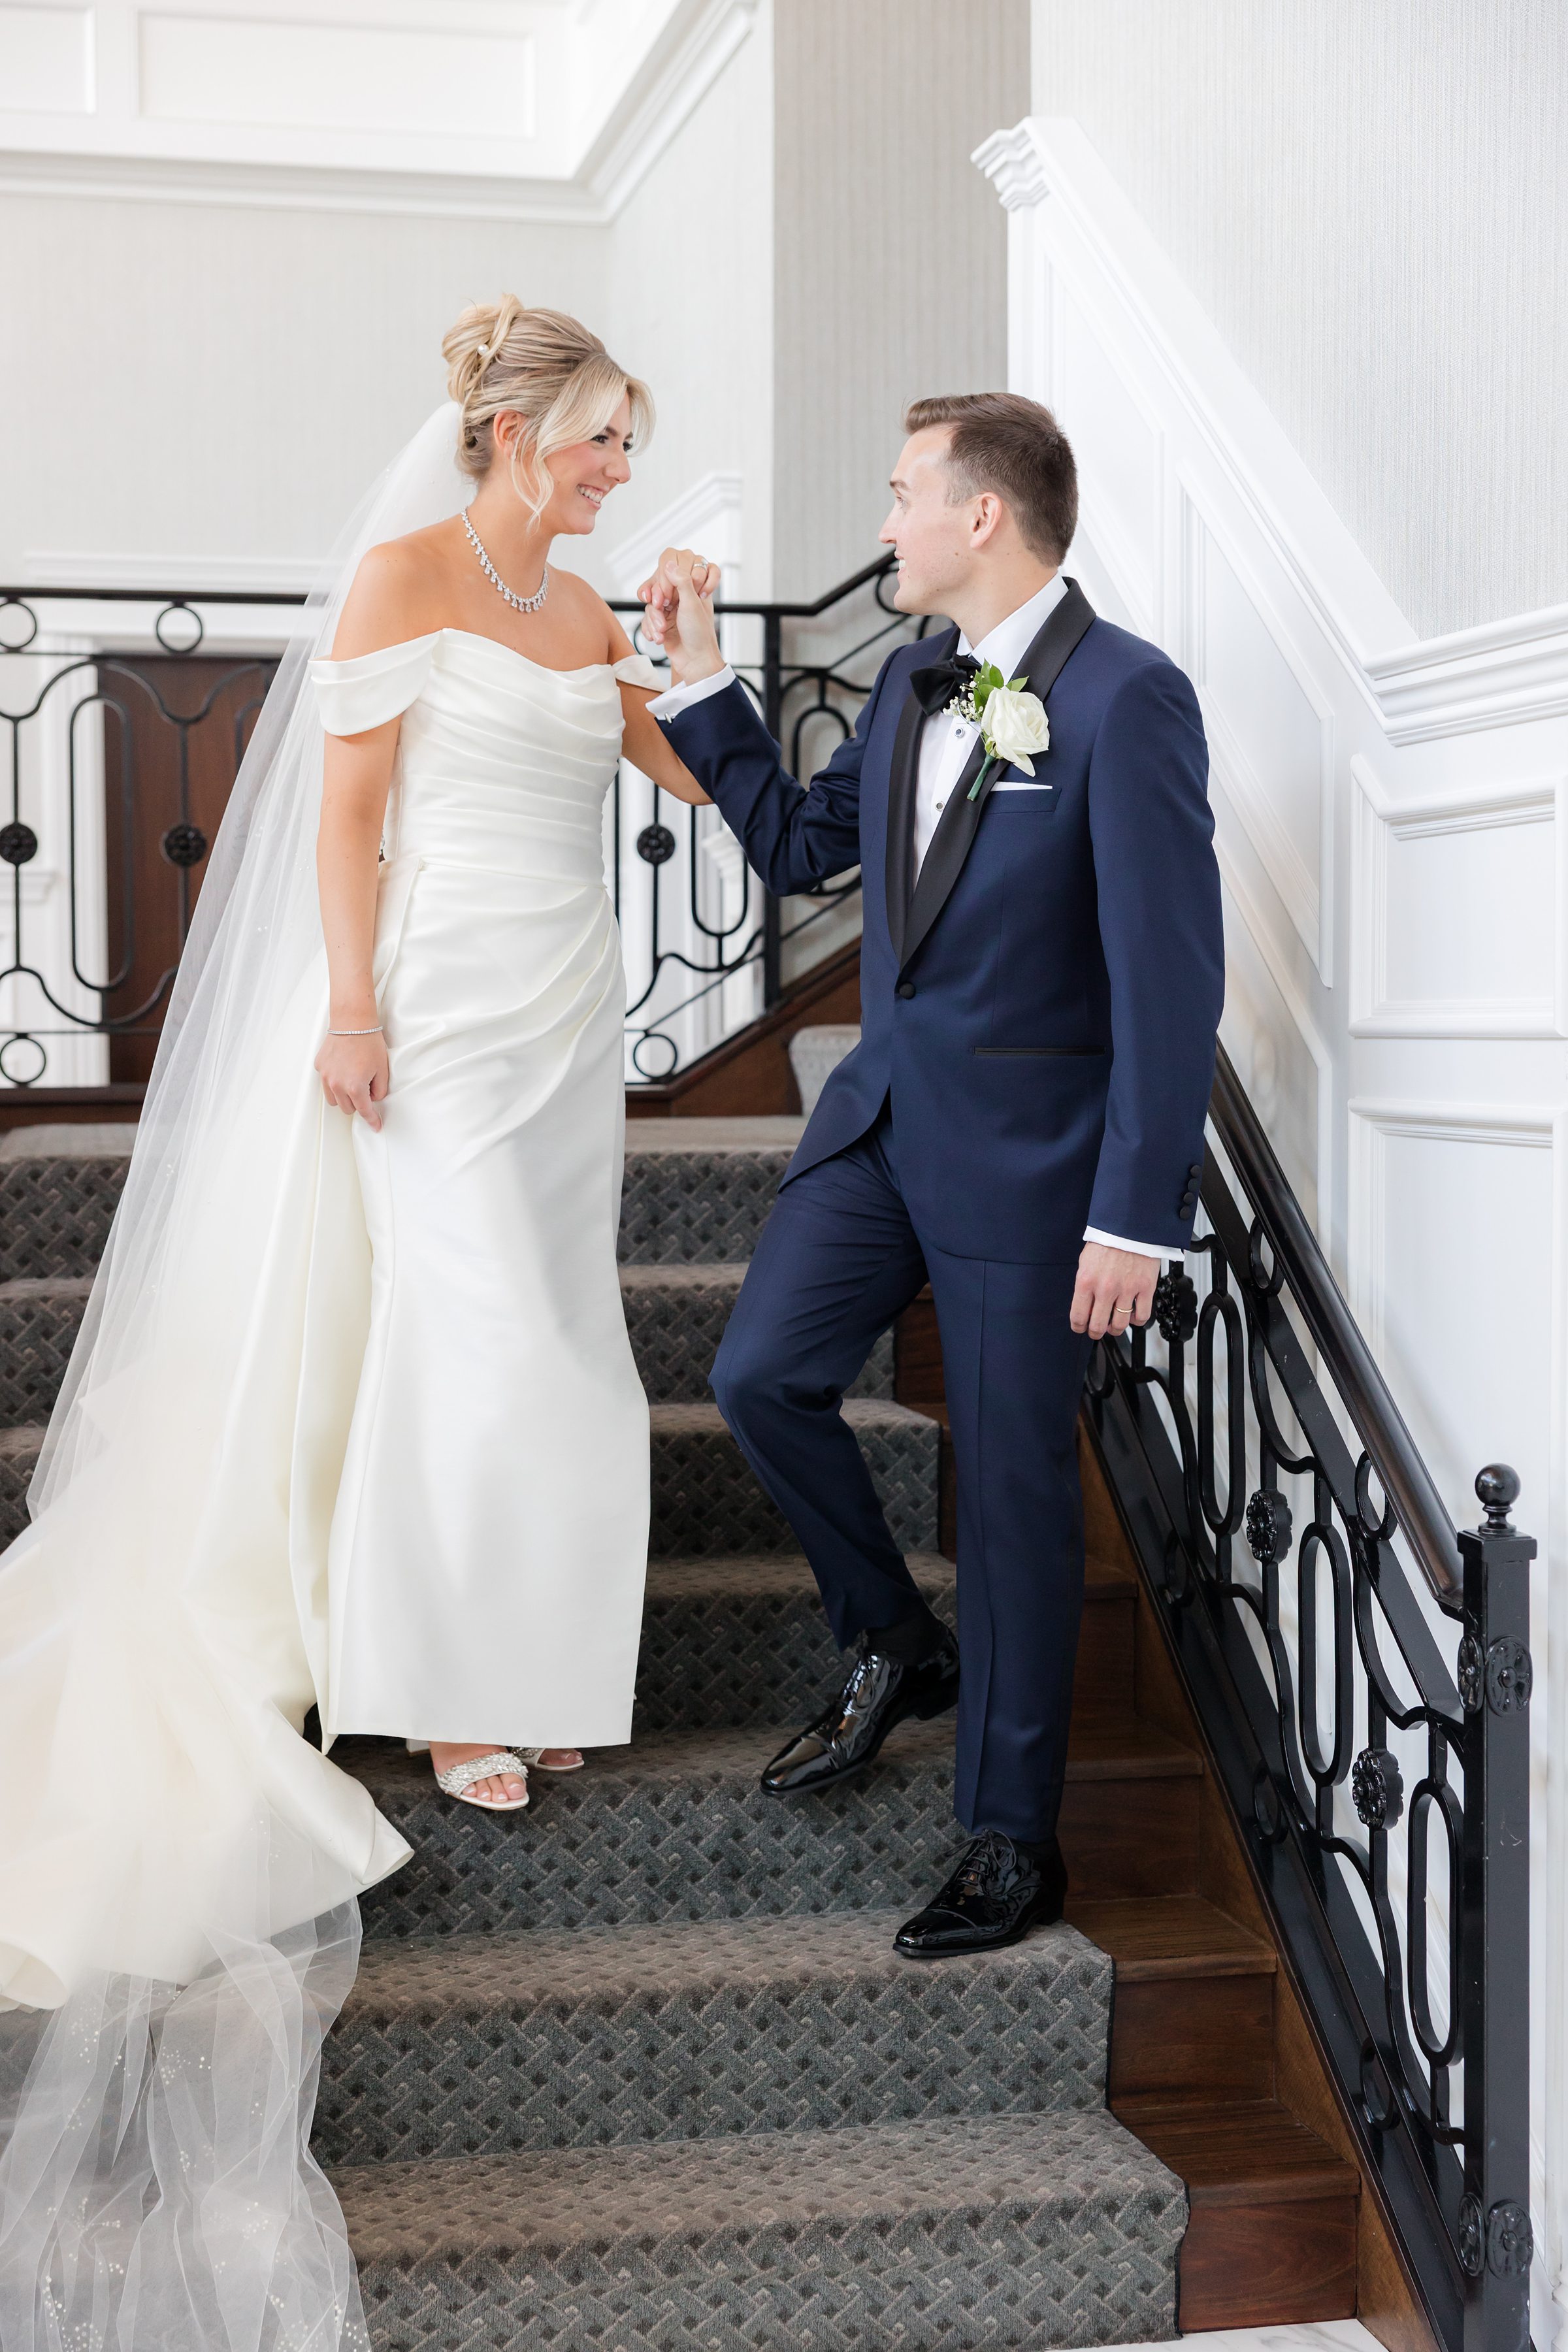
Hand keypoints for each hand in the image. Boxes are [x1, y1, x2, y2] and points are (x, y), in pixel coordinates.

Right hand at [315, 1028, 389, 1129]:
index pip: (364, 1111)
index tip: (375, 1126)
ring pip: (333, 1099)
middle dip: (357, 1104)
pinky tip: (343, 1069)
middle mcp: (337, 1085)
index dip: (371, 1120)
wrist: (352, 1022)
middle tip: (366, 1089)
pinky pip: (326, 1083)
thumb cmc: (369, 1043)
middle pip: (347, 1108)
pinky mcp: (320, 1067)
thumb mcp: (382, 1069)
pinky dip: (334, 1082)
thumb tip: (373, 1098)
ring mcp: (326, 1076)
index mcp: (355, 1087)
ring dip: (343, 1096)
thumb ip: (380, 1089)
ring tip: (353, 1081)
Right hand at [637, 546, 721, 684]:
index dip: (668, 579)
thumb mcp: (692, 604)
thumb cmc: (699, 635)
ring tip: (663, 630)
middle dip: (657, 600)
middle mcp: (680, 595)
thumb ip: (682, 581)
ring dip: (654, 618)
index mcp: (692, 586)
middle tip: (664, 608)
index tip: (674, 594)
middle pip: (657, 585)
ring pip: (650, 603)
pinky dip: (650, 628)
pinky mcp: (660, 621)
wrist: (694, 662)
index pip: (672, 567)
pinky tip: (659, 637)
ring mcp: (669, 608)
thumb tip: (669, 564)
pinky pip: (646, 618)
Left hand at [1070, 1242, 1158, 1340]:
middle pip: (1098, 1326)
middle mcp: (1105, 1288)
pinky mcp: (1145, 1288)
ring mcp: (1126, 1290)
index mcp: (1086, 1281)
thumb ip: (1084, 1286)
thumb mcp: (1085, 1263)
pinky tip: (1132, 1315)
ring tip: (1114, 1323)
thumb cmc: (1108, 1241)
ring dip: (1115, 1329)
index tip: (1081, 1328)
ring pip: (1120, 1325)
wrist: (1130, 1227)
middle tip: (1097, 1330)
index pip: (1078, 1317)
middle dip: (1095, 1332)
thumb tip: (1086, 1307)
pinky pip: (1141, 1316)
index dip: (1079, 1327)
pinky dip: (1136, 1321)